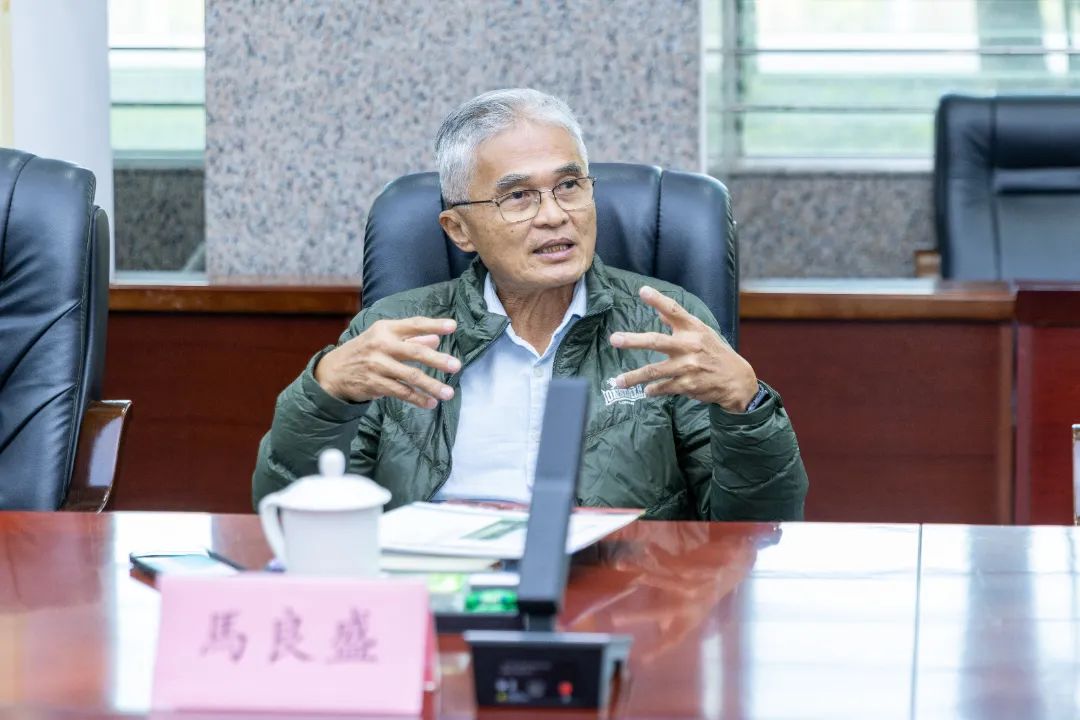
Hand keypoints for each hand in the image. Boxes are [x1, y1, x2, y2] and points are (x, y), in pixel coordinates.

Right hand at [314, 316, 460, 408]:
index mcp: (385, 329)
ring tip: (448, 393)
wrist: (332, 371)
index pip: (414, 324)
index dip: (434, 324)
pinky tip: (430, 403)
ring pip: (409, 376)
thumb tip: (436, 340)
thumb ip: (410, 339)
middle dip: (437, 360)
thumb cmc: (365, 351)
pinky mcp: (374, 383)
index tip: (453, 327)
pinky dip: (417, 398)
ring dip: (431, 385)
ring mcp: (377, 365)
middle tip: (456, 366)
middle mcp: (381, 345)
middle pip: (414, 351)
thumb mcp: (383, 339)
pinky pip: (400, 392)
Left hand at [609, 286, 757, 411]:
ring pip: (654, 371)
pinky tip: (646, 391)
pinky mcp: (687, 385)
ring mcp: (687, 366)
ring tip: (618, 381)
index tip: (642, 291)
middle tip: (614, 339)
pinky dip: (653, 390)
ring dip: (634, 376)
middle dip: (633, 341)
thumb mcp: (702, 332)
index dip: (658, 300)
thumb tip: (657, 309)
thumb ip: (679, 322)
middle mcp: (689, 345)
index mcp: (693, 329)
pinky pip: (664, 387)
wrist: (736, 380)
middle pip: (656, 341)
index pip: (674, 310)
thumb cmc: (715, 352)